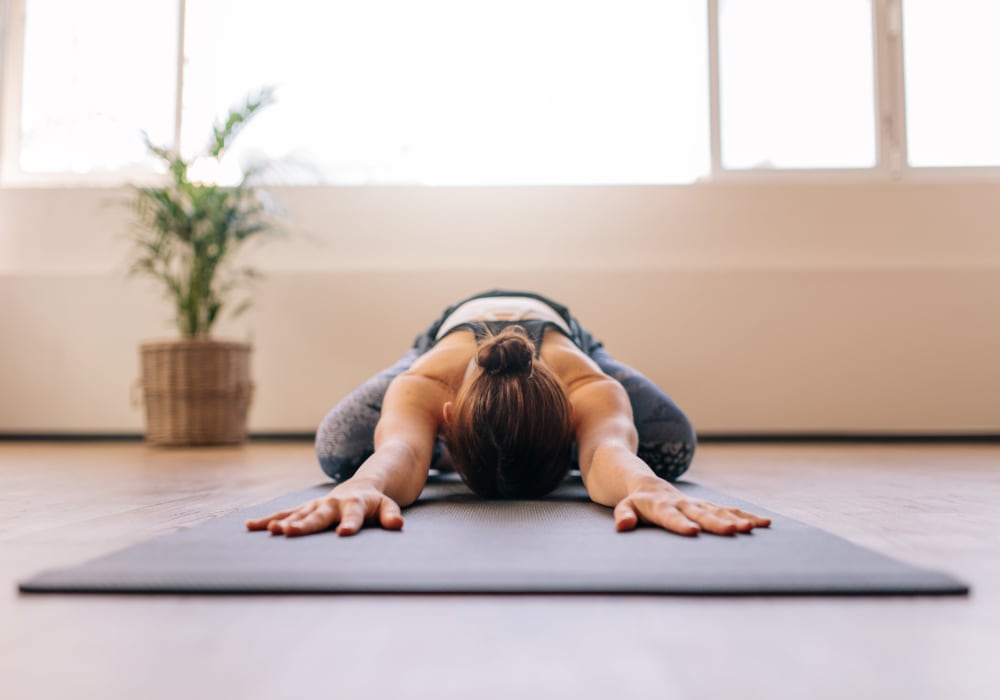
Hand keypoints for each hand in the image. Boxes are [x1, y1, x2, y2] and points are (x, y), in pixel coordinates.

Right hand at [245, 480, 403, 536]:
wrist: (362, 484)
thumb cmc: (376, 502)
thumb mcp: (388, 506)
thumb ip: (391, 515)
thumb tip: (397, 525)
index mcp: (356, 504)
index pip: (354, 516)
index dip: (349, 524)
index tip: (343, 534)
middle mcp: (333, 503)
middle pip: (319, 515)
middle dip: (304, 524)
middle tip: (288, 532)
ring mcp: (317, 505)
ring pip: (298, 513)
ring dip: (283, 521)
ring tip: (270, 531)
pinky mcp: (306, 508)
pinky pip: (285, 513)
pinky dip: (269, 519)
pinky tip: (251, 526)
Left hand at [613, 479, 770, 536]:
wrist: (648, 484)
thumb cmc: (635, 502)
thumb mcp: (623, 507)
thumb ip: (625, 515)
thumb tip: (623, 526)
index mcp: (662, 506)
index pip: (671, 516)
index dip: (681, 524)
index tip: (692, 532)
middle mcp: (684, 504)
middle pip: (702, 514)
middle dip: (718, 523)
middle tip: (734, 531)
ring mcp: (698, 504)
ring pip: (719, 511)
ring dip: (737, 519)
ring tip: (754, 528)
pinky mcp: (708, 506)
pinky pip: (729, 510)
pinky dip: (746, 515)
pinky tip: (764, 523)